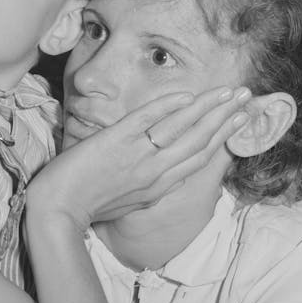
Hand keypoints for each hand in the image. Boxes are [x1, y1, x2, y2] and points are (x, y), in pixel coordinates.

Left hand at [28, 86, 250, 227]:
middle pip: (200, 140)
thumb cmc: (86, 206)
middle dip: (226, 116)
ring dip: (208, 107)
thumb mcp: (128, 203)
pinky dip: (167, 107)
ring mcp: (138, 157)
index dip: (222, 137)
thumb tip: (166, 175)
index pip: (198, 158)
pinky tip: (186, 95)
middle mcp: (155, 173)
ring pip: (182, 128)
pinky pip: (147, 120)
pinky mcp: (116, 142)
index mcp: (159, 188)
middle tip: (245, 96)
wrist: (56, 211)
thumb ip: (150, 187)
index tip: (238, 119)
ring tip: (228, 91)